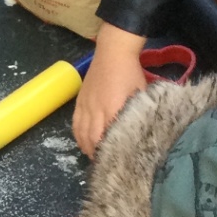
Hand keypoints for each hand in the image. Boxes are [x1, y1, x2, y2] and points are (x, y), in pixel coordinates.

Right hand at [73, 23, 149, 157]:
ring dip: (86, 147)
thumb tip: (141, 131)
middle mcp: (96, 110)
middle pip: (93, 139)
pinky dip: (78, 136)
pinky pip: (75, 124)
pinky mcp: (79, 102)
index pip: (109, 137)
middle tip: (105, 164)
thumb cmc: (131, 73)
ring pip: (81, 133)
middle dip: (97, 154)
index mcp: (113, 109)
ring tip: (93, 156)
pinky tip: (83, 142)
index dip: (110, 152)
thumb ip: (138, 114)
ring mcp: (85, 106)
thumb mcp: (141, 94)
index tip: (115, 162)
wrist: (113, 53)